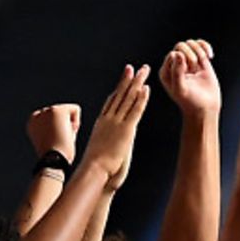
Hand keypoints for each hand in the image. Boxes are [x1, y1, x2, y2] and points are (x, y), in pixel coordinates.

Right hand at [26, 103, 79, 158]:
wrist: (52, 161)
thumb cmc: (55, 158)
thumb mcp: (51, 142)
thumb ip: (54, 131)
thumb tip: (65, 129)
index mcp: (33, 123)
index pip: (54, 120)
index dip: (59, 131)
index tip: (54, 142)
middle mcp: (37, 115)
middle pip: (62, 115)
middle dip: (65, 127)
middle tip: (59, 142)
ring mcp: (46, 111)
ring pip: (68, 112)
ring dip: (69, 126)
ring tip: (62, 138)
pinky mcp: (56, 111)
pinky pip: (76, 109)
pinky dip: (77, 121)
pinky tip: (68, 133)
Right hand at [78, 64, 151, 187]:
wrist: (93, 172)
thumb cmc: (96, 169)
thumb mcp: (100, 152)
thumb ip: (107, 145)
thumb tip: (109, 149)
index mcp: (101, 124)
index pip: (111, 101)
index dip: (119, 88)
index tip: (124, 78)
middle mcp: (108, 120)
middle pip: (120, 95)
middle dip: (129, 80)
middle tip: (136, 68)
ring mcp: (116, 124)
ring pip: (128, 99)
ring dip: (137, 84)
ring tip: (144, 71)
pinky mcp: (126, 130)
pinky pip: (135, 111)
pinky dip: (141, 99)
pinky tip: (146, 89)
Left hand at [158, 37, 218, 116]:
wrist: (205, 107)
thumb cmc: (191, 101)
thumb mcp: (181, 89)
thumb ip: (177, 72)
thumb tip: (177, 53)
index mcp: (166, 71)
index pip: (173, 54)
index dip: (182, 59)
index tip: (189, 71)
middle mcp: (175, 65)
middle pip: (181, 46)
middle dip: (191, 54)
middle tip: (195, 68)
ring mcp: (188, 62)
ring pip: (191, 44)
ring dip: (199, 52)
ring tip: (202, 65)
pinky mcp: (200, 61)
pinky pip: (201, 44)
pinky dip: (205, 46)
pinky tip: (210, 56)